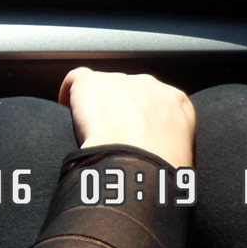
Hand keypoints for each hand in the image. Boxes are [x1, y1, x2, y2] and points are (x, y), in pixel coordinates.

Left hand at [58, 67, 195, 167]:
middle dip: (118, 108)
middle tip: (110, 134)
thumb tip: (154, 151)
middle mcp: (148, 84)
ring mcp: (118, 80)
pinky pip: (75, 79)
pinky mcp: (91, 82)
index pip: (156, 99)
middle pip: (127, 90)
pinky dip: (69, 93)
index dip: (141, 115)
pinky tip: (66, 109)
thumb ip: (168, 140)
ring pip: (102, 86)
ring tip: (91, 128)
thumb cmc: (162, 168)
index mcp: (176, 101)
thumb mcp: (180, 153)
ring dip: (96, 104)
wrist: (139, 163)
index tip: (133, 130)